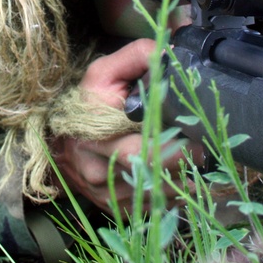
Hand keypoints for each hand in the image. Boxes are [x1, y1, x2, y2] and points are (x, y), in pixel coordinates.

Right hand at [52, 38, 200, 214]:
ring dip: (181, 180)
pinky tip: (177, 177)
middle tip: (204, 147)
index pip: (143, 147)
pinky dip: (171, 194)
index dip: (175, 145)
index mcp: (95, 131)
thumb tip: (169, 52)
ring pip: (157, 195)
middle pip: (152, 175)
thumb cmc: (85, 105)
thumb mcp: (103, 73)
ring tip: (195, 160)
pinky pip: (153, 207)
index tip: (197, 134)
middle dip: (184, 162)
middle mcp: (97, 167)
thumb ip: (137, 57)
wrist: (58, 143)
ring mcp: (105, 193)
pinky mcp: (114, 209)